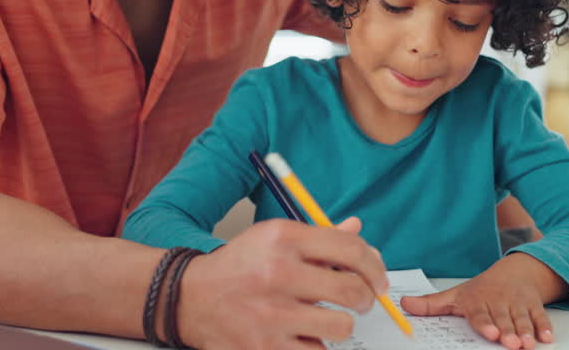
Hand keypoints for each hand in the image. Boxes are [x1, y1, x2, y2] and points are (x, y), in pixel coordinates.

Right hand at [177, 217, 387, 348]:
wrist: (189, 298)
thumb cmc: (238, 268)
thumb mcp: (273, 239)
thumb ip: (318, 237)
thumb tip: (358, 231)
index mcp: (282, 238)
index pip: (350, 248)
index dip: (374, 266)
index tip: (378, 280)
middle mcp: (277, 272)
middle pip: (352, 290)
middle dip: (365, 299)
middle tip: (360, 301)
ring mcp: (272, 313)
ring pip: (341, 327)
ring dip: (339, 325)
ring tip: (325, 319)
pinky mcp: (265, 347)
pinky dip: (315, 346)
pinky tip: (301, 335)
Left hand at [399, 253, 568, 348]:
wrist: (514, 271)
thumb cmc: (482, 289)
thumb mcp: (456, 295)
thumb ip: (432, 305)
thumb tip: (404, 305)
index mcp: (478, 300)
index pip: (480, 314)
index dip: (485, 323)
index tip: (489, 332)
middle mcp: (499, 302)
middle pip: (503, 319)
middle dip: (508, 331)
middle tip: (511, 343)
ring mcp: (518, 304)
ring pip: (522, 319)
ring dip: (526, 331)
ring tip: (528, 344)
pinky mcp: (534, 306)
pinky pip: (541, 316)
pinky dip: (545, 326)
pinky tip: (547, 337)